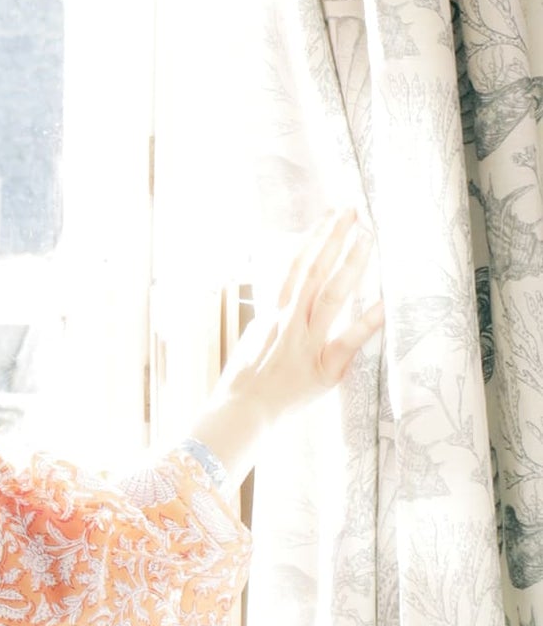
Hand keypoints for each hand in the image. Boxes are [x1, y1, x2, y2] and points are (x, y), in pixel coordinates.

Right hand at [186, 208, 385, 483]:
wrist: (238, 415)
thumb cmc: (242, 387)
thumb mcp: (251, 345)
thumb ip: (270, 324)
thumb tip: (279, 307)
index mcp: (273, 317)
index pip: (294, 269)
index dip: (312, 240)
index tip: (326, 217)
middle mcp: (289, 322)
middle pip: (313, 271)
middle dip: (332, 238)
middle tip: (350, 210)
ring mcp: (306, 342)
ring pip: (331, 294)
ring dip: (350, 262)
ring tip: (366, 235)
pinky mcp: (323, 367)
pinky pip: (348, 339)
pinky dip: (368, 320)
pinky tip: (388, 301)